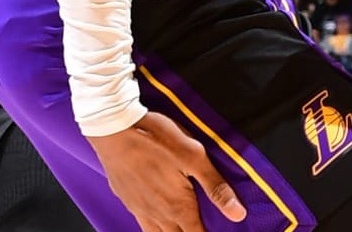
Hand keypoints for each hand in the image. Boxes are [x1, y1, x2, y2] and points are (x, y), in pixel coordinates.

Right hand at [86, 111, 245, 231]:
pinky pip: (143, 224)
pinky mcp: (127, 200)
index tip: (221, 231)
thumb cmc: (156, 139)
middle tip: (200, 227)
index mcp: (178, 206)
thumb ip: (215, 187)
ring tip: (182, 228)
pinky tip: (159, 220)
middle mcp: (158, 214)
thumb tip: (237, 214)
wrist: (114, 130)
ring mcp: (139, 209)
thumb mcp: (194, 157)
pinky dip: (154, 228)